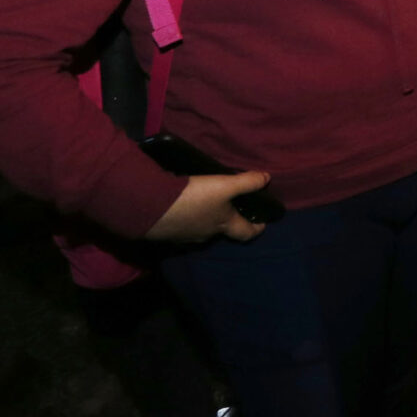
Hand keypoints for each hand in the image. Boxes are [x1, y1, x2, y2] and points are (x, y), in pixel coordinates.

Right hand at [145, 171, 270, 242]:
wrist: (150, 207)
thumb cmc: (193, 197)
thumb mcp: (224, 185)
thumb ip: (247, 182)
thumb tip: (267, 178)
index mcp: (223, 225)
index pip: (246, 233)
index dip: (256, 229)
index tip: (262, 224)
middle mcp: (206, 235)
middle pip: (222, 230)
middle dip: (228, 219)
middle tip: (230, 205)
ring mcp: (184, 237)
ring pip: (201, 229)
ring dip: (204, 218)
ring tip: (204, 203)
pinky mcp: (166, 234)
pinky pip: (181, 227)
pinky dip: (184, 219)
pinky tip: (180, 207)